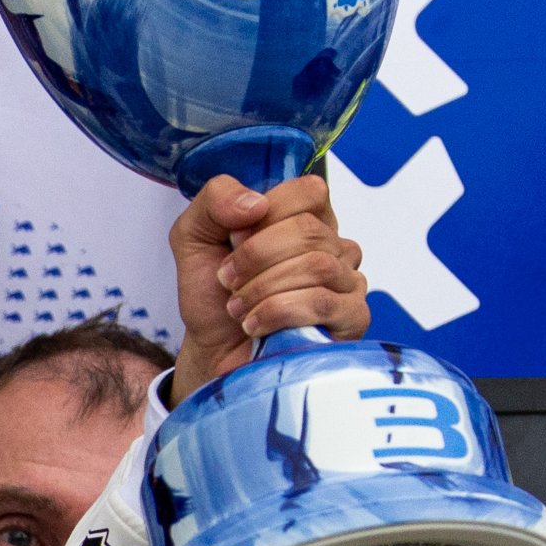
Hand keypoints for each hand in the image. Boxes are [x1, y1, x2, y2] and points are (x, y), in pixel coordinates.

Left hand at [166, 172, 366, 398]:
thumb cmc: (213, 296)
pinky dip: (278, 312)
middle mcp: (334, 246)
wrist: (212, 353)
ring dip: (263, 288)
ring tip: (238, 307)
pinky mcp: (351, 319)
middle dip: (256, 258)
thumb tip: (257, 203)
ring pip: (318, 266)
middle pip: (308, 230)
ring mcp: (348, 282)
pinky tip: (255, 325)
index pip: (309, 192)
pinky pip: (323, 303)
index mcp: (305, 218)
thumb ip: (215, 200)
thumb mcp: (194, 236)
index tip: (234, 241)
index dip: (266, 216)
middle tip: (228, 281)